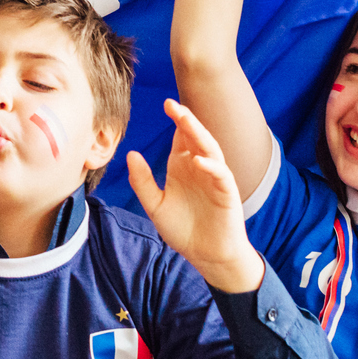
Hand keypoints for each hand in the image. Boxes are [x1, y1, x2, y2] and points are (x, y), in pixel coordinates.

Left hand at [127, 98, 264, 291]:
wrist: (206, 255)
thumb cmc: (183, 229)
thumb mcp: (156, 206)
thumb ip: (143, 181)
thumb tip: (131, 154)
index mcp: (182, 166)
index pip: (180, 137)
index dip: (175, 120)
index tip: (166, 104)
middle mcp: (199, 167)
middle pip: (194, 137)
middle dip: (185, 120)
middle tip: (172, 104)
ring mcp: (215, 178)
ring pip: (210, 149)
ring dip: (199, 134)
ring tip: (186, 121)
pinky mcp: (226, 193)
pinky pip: (221, 175)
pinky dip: (211, 166)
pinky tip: (198, 160)